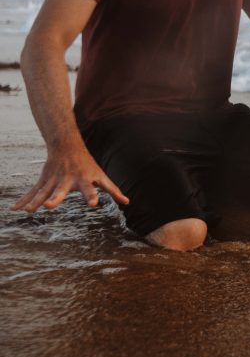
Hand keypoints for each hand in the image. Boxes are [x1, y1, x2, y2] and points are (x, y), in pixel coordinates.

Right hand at [11, 144, 127, 212]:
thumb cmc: (88, 165)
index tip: (93, 204)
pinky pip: (33, 191)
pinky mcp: (43, 180)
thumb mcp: (101, 177)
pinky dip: (23, 200)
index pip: (90, 189)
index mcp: (84, 180)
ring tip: (29, 211)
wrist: (66, 145)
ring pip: (44, 191)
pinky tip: (14, 209)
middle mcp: (68, 180)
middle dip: (55, 199)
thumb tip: (127, 202)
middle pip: (61, 190)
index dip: (92, 196)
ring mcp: (54, 180)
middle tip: (48, 206)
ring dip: (35, 201)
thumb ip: (113, 190)